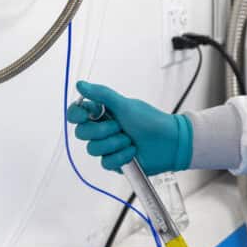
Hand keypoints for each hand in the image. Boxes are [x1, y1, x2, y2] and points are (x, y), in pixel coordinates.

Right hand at [66, 81, 192, 173]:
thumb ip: (102, 94)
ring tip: (130, 140)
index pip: (76, 114)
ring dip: (114, 144)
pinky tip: (133, 151)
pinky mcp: (114, 162)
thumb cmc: (150, 121)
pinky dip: (121, 156)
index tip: (86, 115)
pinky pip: (105, 162)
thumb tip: (80, 84)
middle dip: (102, 131)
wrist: (170, 142)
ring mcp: (107, 146)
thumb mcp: (125, 105)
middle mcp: (101, 129)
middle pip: (81, 133)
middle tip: (120, 127)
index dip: (76, 115)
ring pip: (92, 149)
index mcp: (102, 113)